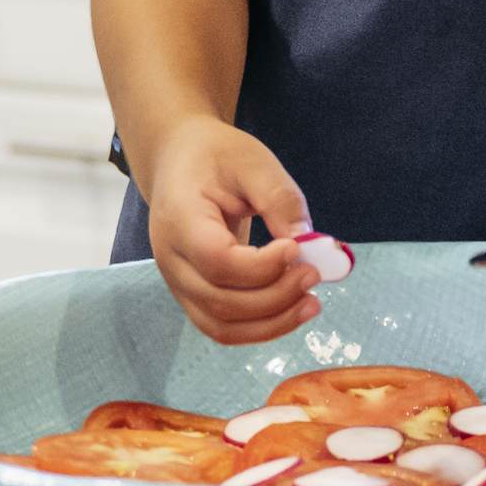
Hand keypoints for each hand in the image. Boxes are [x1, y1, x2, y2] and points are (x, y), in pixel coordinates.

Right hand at [142, 122, 318, 344]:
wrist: (180, 163)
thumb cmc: (215, 157)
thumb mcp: (252, 162)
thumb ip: (279, 199)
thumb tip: (310, 244)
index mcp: (180, 220)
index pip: (217, 260)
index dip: (261, 266)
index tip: (297, 248)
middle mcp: (172, 260)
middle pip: (220, 302)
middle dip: (275, 297)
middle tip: (314, 274)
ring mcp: (178, 284)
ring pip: (221, 326)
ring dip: (271, 323)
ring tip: (311, 303)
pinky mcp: (193, 295)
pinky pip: (223, 327)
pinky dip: (260, 328)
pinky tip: (291, 310)